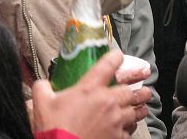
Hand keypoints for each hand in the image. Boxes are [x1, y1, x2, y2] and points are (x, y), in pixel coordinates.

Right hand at [32, 50, 148, 138]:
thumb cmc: (53, 127)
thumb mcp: (42, 102)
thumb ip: (42, 87)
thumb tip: (42, 84)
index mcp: (89, 88)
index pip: (108, 65)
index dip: (116, 57)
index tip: (119, 55)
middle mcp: (107, 102)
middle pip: (131, 90)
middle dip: (139, 86)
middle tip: (144, 81)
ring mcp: (115, 121)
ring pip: (136, 111)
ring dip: (140, 106)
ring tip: (145, 103)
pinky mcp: (117, 138)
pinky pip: (130, 129)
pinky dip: (131, 125)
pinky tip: (129, 124)